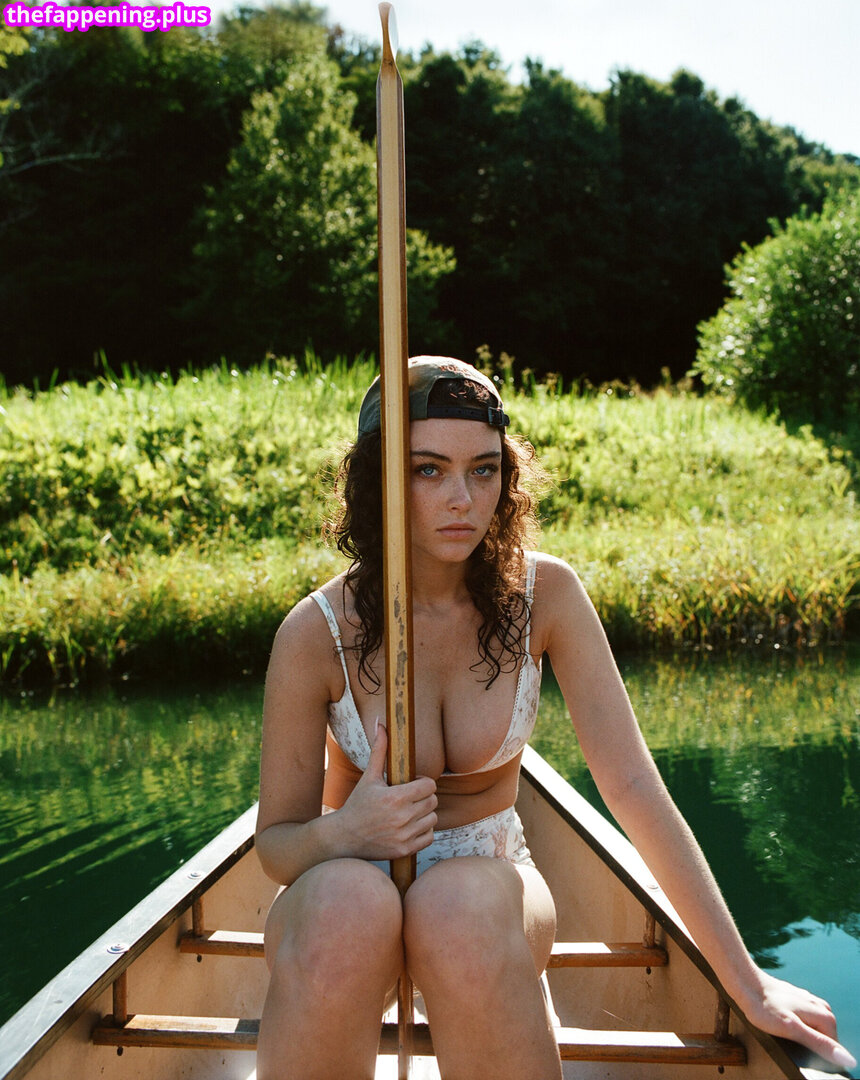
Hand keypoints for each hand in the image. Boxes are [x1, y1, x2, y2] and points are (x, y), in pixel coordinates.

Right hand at [336, 722, 437, 861]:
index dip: (422, 783)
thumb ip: (379, 750)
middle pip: (433, 801)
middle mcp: (401, 817)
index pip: (429, 785)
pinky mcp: (405, 850)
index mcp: (394, 797)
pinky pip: (429, 837)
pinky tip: (408, 827)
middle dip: (423, 797)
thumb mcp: (369, 777)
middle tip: (409, 798)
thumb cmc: (357, 804)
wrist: (343, 837)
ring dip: (424, 814)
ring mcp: (404, 836)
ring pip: (433, 818)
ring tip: (409, 812)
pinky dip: (423, 831)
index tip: (411, 785)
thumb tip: (380, 723)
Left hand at [740, 970, 856, 1073]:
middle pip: (825, 1033)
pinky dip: (797, 1021)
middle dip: (811, 1040)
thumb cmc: (765, 1007)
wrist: (745, 982)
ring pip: (815, 1023)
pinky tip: (784, 1021)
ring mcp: (806, 999)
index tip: (799, 1049)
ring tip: (785, 1030)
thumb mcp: (793, 1030)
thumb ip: (819, 1044)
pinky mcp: (795, 997)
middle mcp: (818, 1005)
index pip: (833, 1044)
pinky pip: (804, 1014)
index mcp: (823, 1014)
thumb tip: (847, 1060)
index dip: (818, 1051)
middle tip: (790, 1039)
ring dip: (804, 1031)